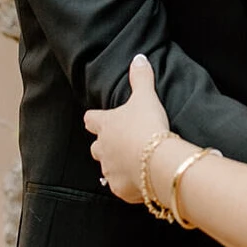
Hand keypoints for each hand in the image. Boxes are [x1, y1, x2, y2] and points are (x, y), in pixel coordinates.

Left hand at [85, 54, 170, 203]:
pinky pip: (120, 186)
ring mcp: (109, 169)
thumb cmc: (148, 125)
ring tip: (134, 163)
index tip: (98, 119)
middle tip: (121, 143)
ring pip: (107, 168)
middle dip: (105, 146)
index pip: (91, 119)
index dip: (95, 119)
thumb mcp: (146, 97)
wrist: (156, 160)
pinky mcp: (119, 188)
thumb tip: (138, 58)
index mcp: (105, 125)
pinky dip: (128, 183)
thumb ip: (141, 78)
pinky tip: (141, 180)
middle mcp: (102, 148)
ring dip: (117, 165)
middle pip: (95, 147)